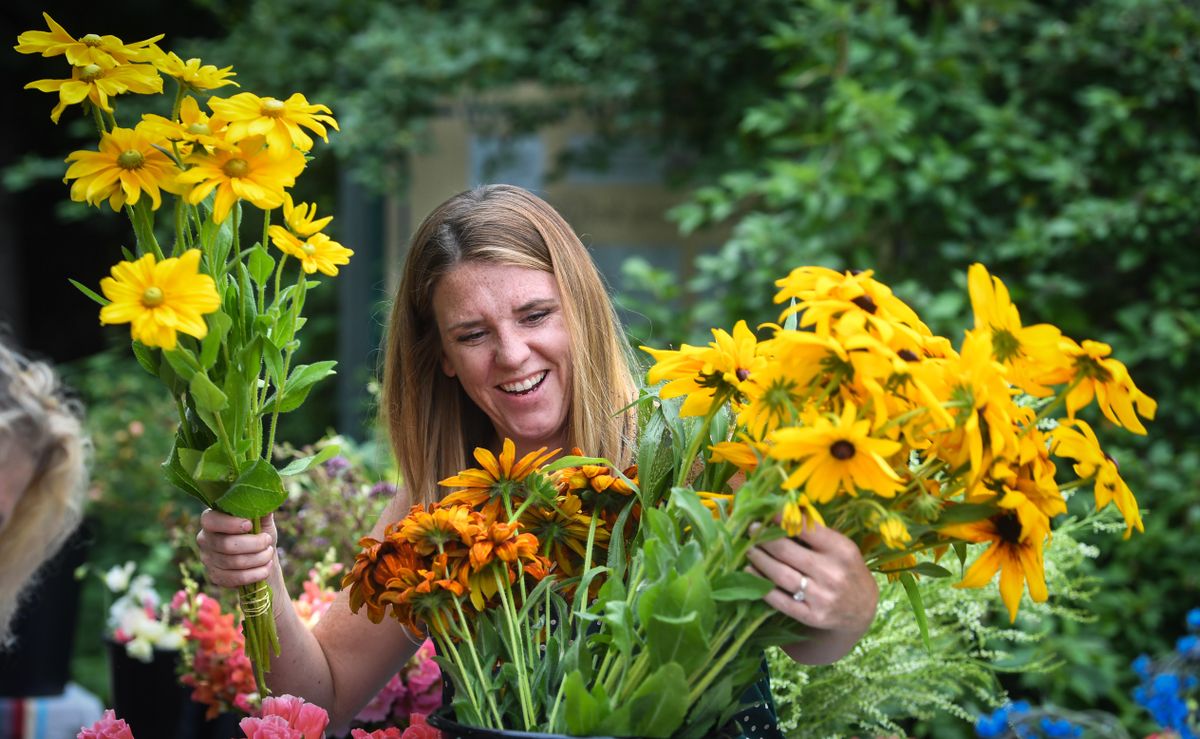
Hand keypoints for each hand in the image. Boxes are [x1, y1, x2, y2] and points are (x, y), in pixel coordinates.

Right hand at [196, 509, 277, 587]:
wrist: (262, 559)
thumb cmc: (260, 534)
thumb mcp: (263, 520)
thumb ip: (262, 510)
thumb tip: (267, 499)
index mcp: (212, 520)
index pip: (211, 520)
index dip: (230, 524)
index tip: (250, 525)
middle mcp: (205, 539)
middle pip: (226, 545)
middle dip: (254, 544)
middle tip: (268, 541)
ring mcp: (208, 559)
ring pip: (233, 562)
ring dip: (258, 558)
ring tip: (269, 553)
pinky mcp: (215, 576)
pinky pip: (235, 578)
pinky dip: (255, 574)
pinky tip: (265, 568)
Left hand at [745, 519, 878, 662]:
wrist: (862, 609)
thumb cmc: (846, 570)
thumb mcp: (841, 547)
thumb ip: (815, 533)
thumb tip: (782, 513)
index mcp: (841, 550)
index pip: (807, 530)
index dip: (783, 520)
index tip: (768, 513)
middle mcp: (832, 573)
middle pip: (788, 552)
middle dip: (765, 539)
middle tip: (752, 530)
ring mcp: (822, 597)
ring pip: (781, 575)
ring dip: (760, 560)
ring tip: (749, 550)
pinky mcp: (811, 616)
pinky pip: (780, 600)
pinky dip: (762, 585)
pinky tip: (751, 572)